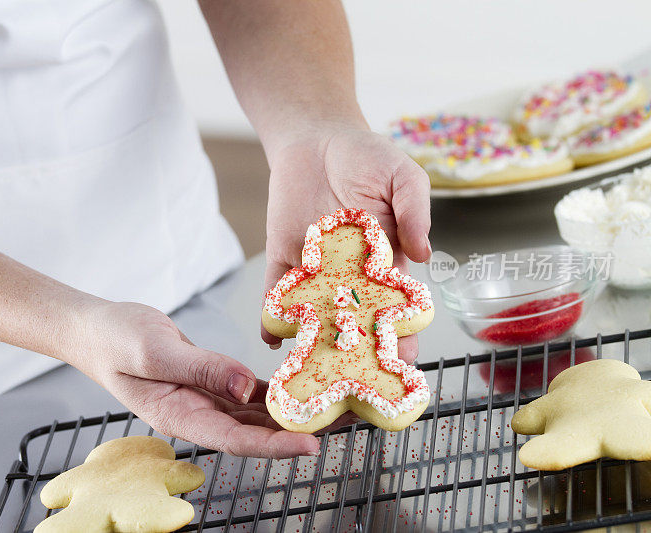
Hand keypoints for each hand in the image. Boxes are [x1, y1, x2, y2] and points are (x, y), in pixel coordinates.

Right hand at [67, 301, 320, 457]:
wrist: (97, 328)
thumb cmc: (115, 339)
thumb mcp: (153, 351)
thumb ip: (200, 368)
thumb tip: (245, 387)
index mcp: (181, 416)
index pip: (235, 440)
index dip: (274, 446)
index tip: (312, 445)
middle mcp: (199, 414)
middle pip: (256, 433)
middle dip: (299, 431)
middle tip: (346, 422)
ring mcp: (207, 400)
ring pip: (258, 414)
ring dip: (295, 412)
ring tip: (337, 405)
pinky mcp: (212, 382)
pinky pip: (250, 393)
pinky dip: (276, 392)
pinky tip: (305, 385)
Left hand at [262, 122, 431, 362]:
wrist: (318, 139)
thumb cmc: (368, 157)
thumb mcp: (404, 176)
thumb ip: (415, 210)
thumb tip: (426, 253)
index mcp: (387, 261)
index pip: (397, 304)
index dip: (401, 332)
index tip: (405, 359)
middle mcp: (351, 275)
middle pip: (356, 321)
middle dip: (358, 352)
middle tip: (358, 381)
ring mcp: (316, 270)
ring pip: (316, 314)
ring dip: (314, 343)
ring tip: (313, 373)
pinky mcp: (284, 259)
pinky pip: (277, 292)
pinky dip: (273, 315)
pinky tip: (272, 339)